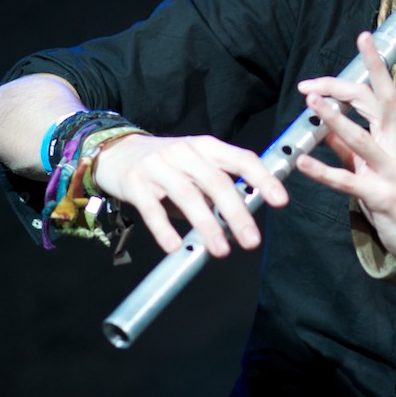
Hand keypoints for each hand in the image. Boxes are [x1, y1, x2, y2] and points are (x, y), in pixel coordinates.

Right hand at [90, 133, 288, 258]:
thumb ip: (217, 186)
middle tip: (251, 240)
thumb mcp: (196, 165)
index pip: (241, 159)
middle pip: (216, 182)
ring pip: (187, 195)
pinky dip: (164, 229)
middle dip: (236, 213)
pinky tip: (175, 247)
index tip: (280, 200)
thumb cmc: (166, 163)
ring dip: (206, 225)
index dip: (262, 178)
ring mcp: (158, 166)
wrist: (116, 150)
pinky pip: (151, 208)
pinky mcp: (134, 182)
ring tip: (220, 250)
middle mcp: (185, 152)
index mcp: (206, 146)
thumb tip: (245, 214)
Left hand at [294, 31, 395, 253]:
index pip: (381, 93)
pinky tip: (302, 162)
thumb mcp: (372, 165)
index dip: (366, 69)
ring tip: (311, 104)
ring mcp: (392, 171)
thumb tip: (324, 126)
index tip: (360, 41)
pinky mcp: (381, 197)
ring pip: (362, 139)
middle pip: (379, 104)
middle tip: (315, 81)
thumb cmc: (395, 196)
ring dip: (335, 120)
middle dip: (349, 86)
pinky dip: (322, 171)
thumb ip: (348, 147)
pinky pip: (348, 181)